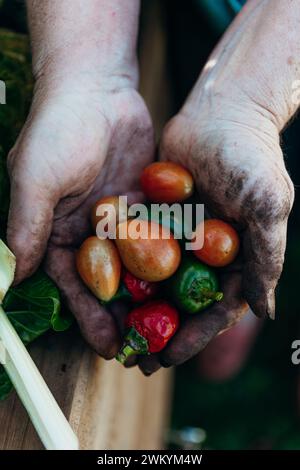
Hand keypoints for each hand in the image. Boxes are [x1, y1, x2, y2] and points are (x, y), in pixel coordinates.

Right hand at [7, 79, 153, 358]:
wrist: (96, 88)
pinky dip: (174, 258)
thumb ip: (26, 228)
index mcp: (58, 234)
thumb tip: (12, 281)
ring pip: (140, 266)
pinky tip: (193, 280)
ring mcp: (121, 220)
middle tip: (147, 348)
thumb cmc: (56, 130)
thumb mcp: (35, 179)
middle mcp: (90, 233)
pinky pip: (161, 235)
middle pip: (111, 284)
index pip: (74, 286)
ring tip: (175, 324)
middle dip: (127, 315)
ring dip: (154, 294)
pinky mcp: (148, 204)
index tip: (108, 346)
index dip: (89, 317)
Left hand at [137, 0, 296, 374]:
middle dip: (160, 331)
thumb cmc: (252, 156)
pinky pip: (138, 249)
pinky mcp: (158, 218)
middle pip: (181, 304)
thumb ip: (267, 257)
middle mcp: (208, 254)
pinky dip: (124, 269)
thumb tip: (265, 311)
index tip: (169, 359)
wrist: (222, 109)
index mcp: (237, 259)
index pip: (215, 310)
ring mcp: (181, 237)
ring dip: (138, 308)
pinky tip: (104, 288)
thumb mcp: (267, 205)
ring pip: (156, 283)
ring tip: (114, 332)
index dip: (194, 337)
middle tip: (135, 357)